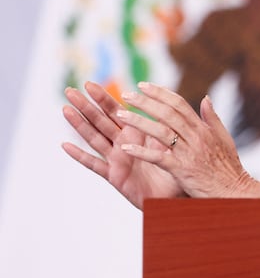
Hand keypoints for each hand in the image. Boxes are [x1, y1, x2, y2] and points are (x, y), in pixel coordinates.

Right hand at [62, 82, 183, 208]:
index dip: (103, 98)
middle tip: (69, 90)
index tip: (89, 83)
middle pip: (100, 121)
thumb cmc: (176, 166)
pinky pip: (95, 165)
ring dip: (80, 124)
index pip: (116, 111)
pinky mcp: (115, 176)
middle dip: (85, 106)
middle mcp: (123, 143)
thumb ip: (168, 123)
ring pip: (94, 138)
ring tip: (65, 109)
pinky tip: (66, 146)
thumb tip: (172, 101)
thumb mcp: (172, 141)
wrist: (176, 194)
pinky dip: (81, 156)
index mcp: (136, 132)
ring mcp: (116, 159)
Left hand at [116, 82, 259, 198]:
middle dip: (145, 102)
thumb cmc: (229, 167)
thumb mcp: (224, 138)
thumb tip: (206, 98)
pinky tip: (126, 147)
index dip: (160, 93)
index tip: (144, 86)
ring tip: (121, 115)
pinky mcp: (182, 170)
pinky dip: (142, 152)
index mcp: (203, 128)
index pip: (179, 104)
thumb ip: (212, 118)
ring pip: (160, 132)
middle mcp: (196, 137)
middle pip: (167, 113)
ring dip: (139, 122)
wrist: (234, 191)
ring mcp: (188, 153)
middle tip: (126, 94)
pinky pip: (158, 158)